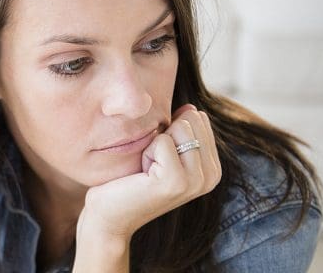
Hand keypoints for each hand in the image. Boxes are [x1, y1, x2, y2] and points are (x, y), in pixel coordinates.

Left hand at [77, 104, 221, 240]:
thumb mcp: (163, 152)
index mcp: (213, 168)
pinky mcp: (176, 182)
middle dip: (164, 135)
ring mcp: (196, 182)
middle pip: (191, 120)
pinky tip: (142, 175)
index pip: (199, 118)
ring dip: (155, 144)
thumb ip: (181, 130)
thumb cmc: (131, 179)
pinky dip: (147, 151)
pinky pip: (162, 141)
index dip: (171, 130)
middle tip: (152, 164)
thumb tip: (191, 108)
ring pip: (180, 127)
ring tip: (148, 169)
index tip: (160, 157)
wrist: (109, 214)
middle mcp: (211, 177)